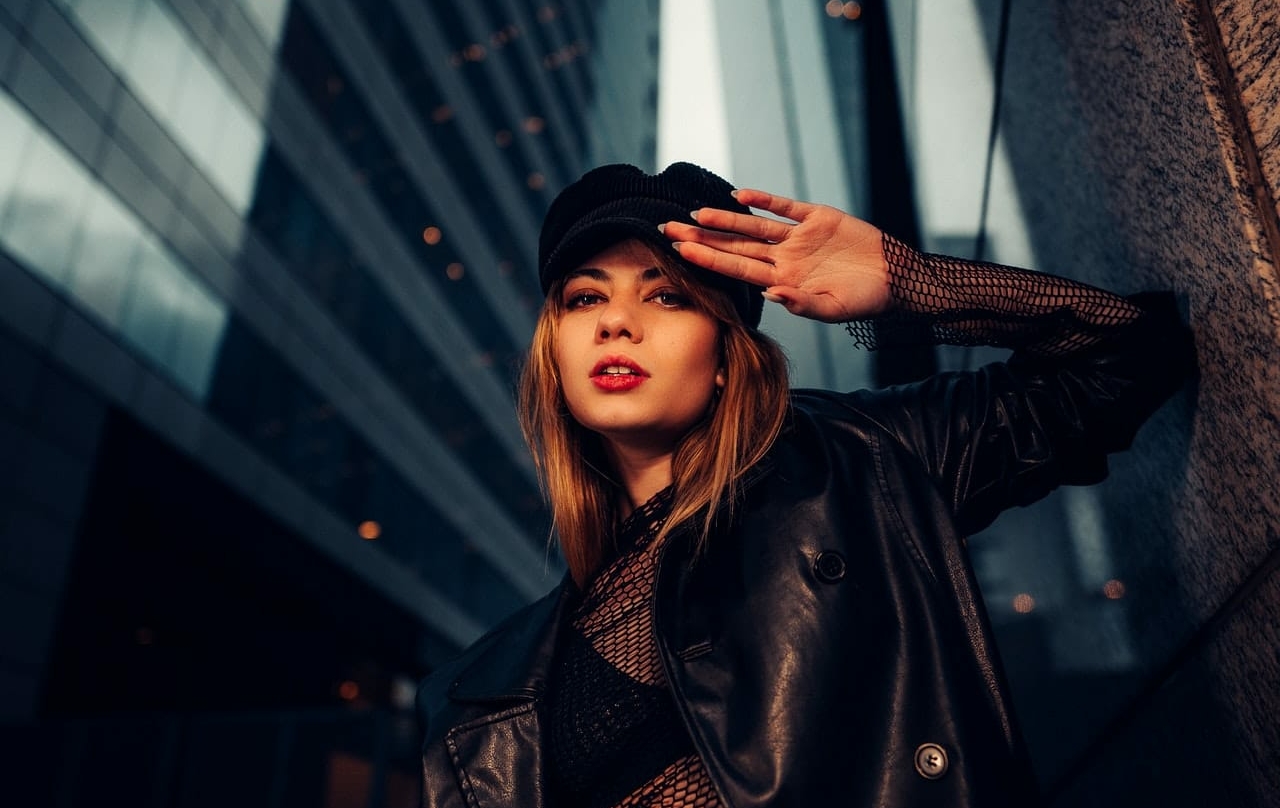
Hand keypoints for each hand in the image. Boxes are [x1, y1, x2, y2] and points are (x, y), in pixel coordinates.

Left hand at [661, 189, 890, 322]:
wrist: (895, 278)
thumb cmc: (864, 300)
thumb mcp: (833, 309)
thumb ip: (802, 303)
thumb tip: (771, 295)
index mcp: (783, 281)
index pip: (737, 269)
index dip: (708, 260)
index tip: (680, 253)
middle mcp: (784, 258)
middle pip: (736, 246)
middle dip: (702, 239)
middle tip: (669, 230)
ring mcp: (799, 238)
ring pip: (754, 226)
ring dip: (725, 220)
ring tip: (696, 213)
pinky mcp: (818, 218)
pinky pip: (786, 208)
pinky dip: (765, 201)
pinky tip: (740, 196)